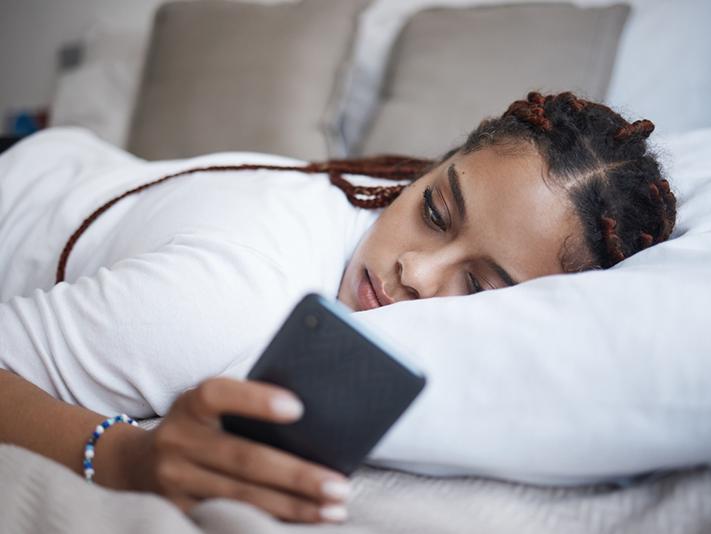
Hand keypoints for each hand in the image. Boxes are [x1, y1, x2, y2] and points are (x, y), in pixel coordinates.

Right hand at [128, 377, 350, 522]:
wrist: (134, 464)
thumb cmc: (196, 426)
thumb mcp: (208, 405)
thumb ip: (244, 405)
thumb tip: (309, 418)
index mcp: (191, 405)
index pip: (220, 394)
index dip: (257, 400)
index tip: (298, 408)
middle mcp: (178, 441)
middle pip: (243, 459)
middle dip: (297, 475)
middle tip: (339, 486)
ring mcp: (175, 481)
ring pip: (241, 497)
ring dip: (293, 507)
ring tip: (333, 510)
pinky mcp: (177, 511)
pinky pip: (229, 519)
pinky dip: (270, 522)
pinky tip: (302, 524)